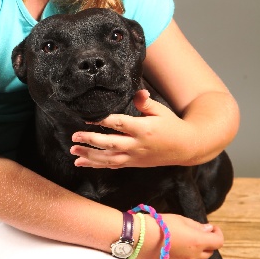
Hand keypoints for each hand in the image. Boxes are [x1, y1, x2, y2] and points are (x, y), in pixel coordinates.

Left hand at [70, 89, 193, 167]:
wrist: (185, 148)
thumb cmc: (172, 126)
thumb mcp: (161, 111)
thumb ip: (146, 102)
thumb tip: (138, 93)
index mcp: (143, 129)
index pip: (120, 124)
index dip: (103, 121)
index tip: (88, 118)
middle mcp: (137, 145)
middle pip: (110, 143)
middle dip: (91, 140)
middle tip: (74, 136)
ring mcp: (134, 156)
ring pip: (108, 159)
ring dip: (89, 156)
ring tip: (73, 152)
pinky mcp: (133, 163)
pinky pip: (112, 166)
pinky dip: (96, 165)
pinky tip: (82, 163)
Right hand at [139, 213, 223, 258]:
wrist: (140, 238)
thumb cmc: (160, 225)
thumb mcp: (180, 219)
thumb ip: (197, 226)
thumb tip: (208, 229)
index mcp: (198, 242)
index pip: (218, 241)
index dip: (218, 234)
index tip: (212, 228)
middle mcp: (194, 257)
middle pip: (209, 252)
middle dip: (206, 243)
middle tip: (196, 233)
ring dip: (195, 251)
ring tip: (181, 241)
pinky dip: (183, 257)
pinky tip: (172, 249)